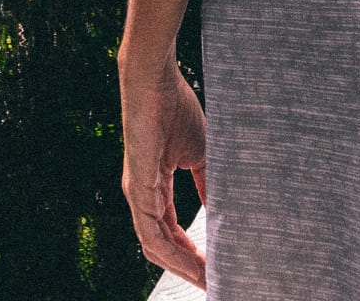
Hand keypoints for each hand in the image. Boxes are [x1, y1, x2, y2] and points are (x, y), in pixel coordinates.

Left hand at [119, 57, 207, 286]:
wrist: (155, 79)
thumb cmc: (174, 108)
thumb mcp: (200, 154)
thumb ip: (208, 185)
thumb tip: (223, 212)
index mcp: (154, 187)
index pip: (170, 232)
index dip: (191, 255)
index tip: (217, 269)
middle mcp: (141, 195)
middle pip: (161, 246)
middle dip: (187, 269)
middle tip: (216, 283)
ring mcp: (137, 193)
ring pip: (155, 245)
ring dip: (182, 267)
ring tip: (209, 280)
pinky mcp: (137, 187)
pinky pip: (152, 231)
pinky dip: (174, 252)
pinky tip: (195, 264)